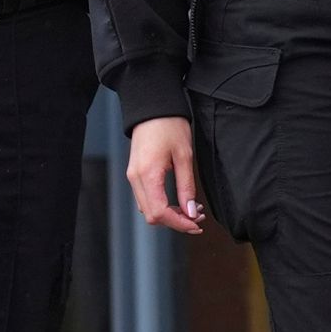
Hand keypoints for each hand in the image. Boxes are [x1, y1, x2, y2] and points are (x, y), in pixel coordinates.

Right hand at [126, 116, 205, 235]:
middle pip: (151, 216)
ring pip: (147, 210)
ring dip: (169, 215)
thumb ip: (186, 187)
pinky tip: (178, 201)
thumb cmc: (169, 126)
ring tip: (191, 209)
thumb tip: (190, 212)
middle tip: (198, 218)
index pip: (159, 213)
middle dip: (175, 222)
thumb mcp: (185, 156)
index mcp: (148, 175)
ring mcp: (133, 176)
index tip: (197, 224)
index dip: (179, 223)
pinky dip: (162, 205)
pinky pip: (146, 198)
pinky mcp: (135, 173)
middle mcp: (135, 179)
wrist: (153, 107)